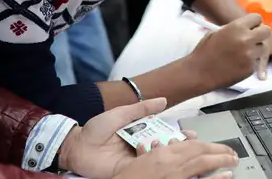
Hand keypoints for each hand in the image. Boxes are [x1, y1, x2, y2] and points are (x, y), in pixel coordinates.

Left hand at [61, 98, 232, 178]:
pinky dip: (154, 167)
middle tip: (194, 146)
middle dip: (180, 148)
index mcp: (139, 133)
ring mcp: (134, 161)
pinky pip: (143, 170)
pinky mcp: (127, 172)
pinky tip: (165, 164)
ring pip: (156, 160)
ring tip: (183, 154)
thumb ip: (141, 108)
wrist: (76, 145)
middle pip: (164, 148)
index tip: (191, 134)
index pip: (164, 134)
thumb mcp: (120, 114)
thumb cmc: (95, 128)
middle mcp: (139, 147)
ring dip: (170, 157)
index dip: (178, 135)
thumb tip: (162, 100)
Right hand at [188, 13, 271, 88]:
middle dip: (261, 34)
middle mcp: (246, 39)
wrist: (199, 72)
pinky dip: (249, 62)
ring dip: (256, 49)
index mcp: (237, 27)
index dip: (254, 23)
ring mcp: (250, 55)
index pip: (257, 18)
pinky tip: (238, 64)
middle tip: (253, 39)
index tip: (251, 28)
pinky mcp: (250, 68)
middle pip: (267, 31)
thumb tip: (246, 27)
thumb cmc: (205, 50)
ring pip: (263, 48)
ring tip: (243, 53)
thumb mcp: (218, 32)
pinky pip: (256, 62)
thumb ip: (234, 28)